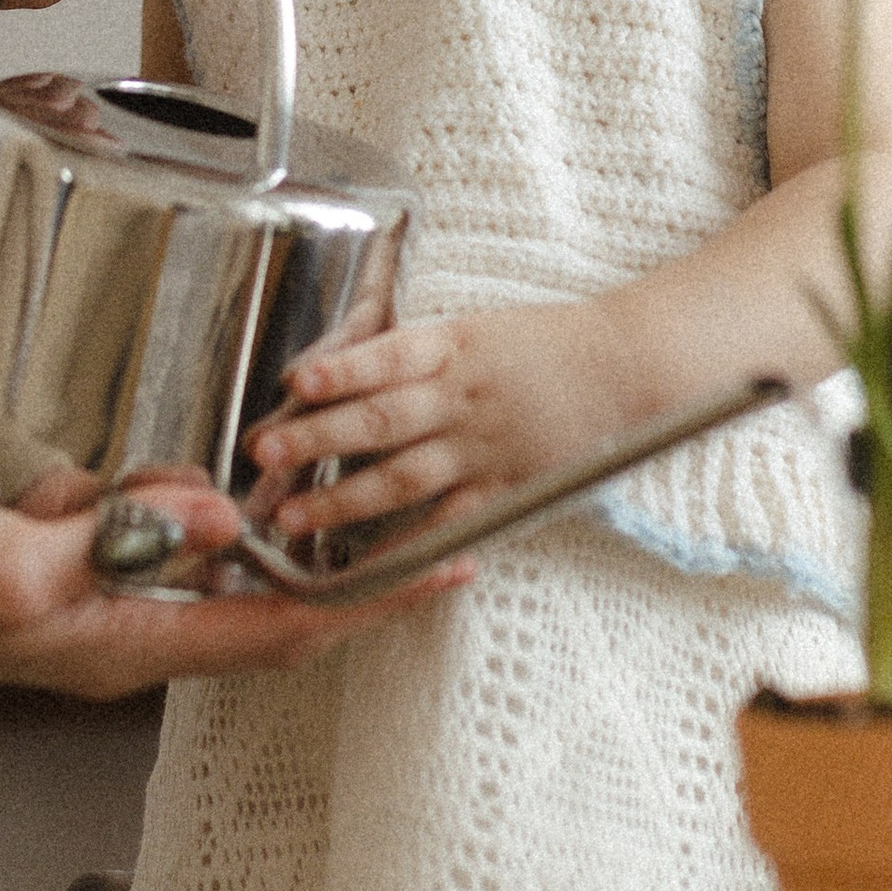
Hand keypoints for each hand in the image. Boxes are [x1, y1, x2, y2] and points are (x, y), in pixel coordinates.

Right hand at [0, 463, 466, 695]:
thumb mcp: (25, 567)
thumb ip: (126, 535)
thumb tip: (220, 519)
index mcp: (136, 650)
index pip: (289, 629)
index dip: (375, 600)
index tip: (447, 568)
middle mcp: (129, 638)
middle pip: (235, 571)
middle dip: (228, 519)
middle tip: (215, 479)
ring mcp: (93, 609)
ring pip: (168, 527)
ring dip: (131, 498)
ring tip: (54, 504)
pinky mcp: (61, 575)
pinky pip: (109, 519)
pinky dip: (78, 496)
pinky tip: (31, 500)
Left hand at [242, 303, 620, 531]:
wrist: (625, 365)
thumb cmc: (546, 341)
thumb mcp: (478, 325)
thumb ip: (419, 349)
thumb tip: (344, 364)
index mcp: (455, 346)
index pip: (390, 358)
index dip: (343, 371)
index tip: (296, 382)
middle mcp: (463, 397)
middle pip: (383, 420)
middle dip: (320, 438)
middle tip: (266, 454)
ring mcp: (483, 446)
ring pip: (405, 476)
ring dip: (344, 498)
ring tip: (293, 515)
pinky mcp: (503, 486)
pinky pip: (449, 521)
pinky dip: (409, 546)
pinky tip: (367, 565)